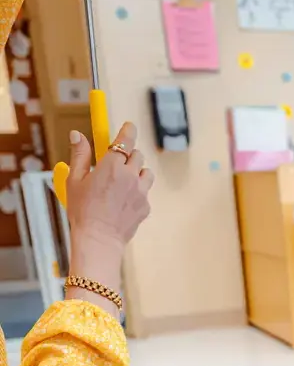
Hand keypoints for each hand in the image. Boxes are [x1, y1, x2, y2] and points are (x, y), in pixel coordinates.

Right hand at [67, 122, 152, 253]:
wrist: (99, 239)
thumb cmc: (83, 210)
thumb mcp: (75, 180)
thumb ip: (79, 155)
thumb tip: (77, 134)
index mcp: (112, 166)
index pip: (126, 140)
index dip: (129, 131)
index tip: (130, 126)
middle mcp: (130, 176)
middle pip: (137, 155)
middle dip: (128, 155)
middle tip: (116, 164)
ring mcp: (141, 192)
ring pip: (146, 172)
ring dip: (137, 172)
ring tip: (122, 183)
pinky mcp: (146, 206)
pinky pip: (145, 192)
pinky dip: (137, 192)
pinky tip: (123, 202)